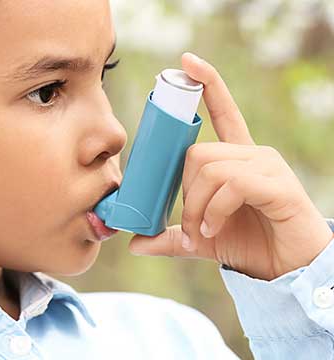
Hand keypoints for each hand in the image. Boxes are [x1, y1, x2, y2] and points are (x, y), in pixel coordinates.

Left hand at [128, 52, 333, 280]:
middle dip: (185, 192)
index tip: (187, 63)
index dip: (207, 84)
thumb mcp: (203, 237)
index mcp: (236, 159)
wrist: (287, 266)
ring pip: (210, 168)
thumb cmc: (249, 243)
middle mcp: (252, 154)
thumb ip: (171, 237)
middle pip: (197, 152)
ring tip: (203, 230)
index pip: (222, 111)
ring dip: (197, 206)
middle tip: (190, 223)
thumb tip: (135, 243)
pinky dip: (215, 210)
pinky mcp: (277, 183)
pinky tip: (214, 228)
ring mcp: (266, 165)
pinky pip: (232, 184)